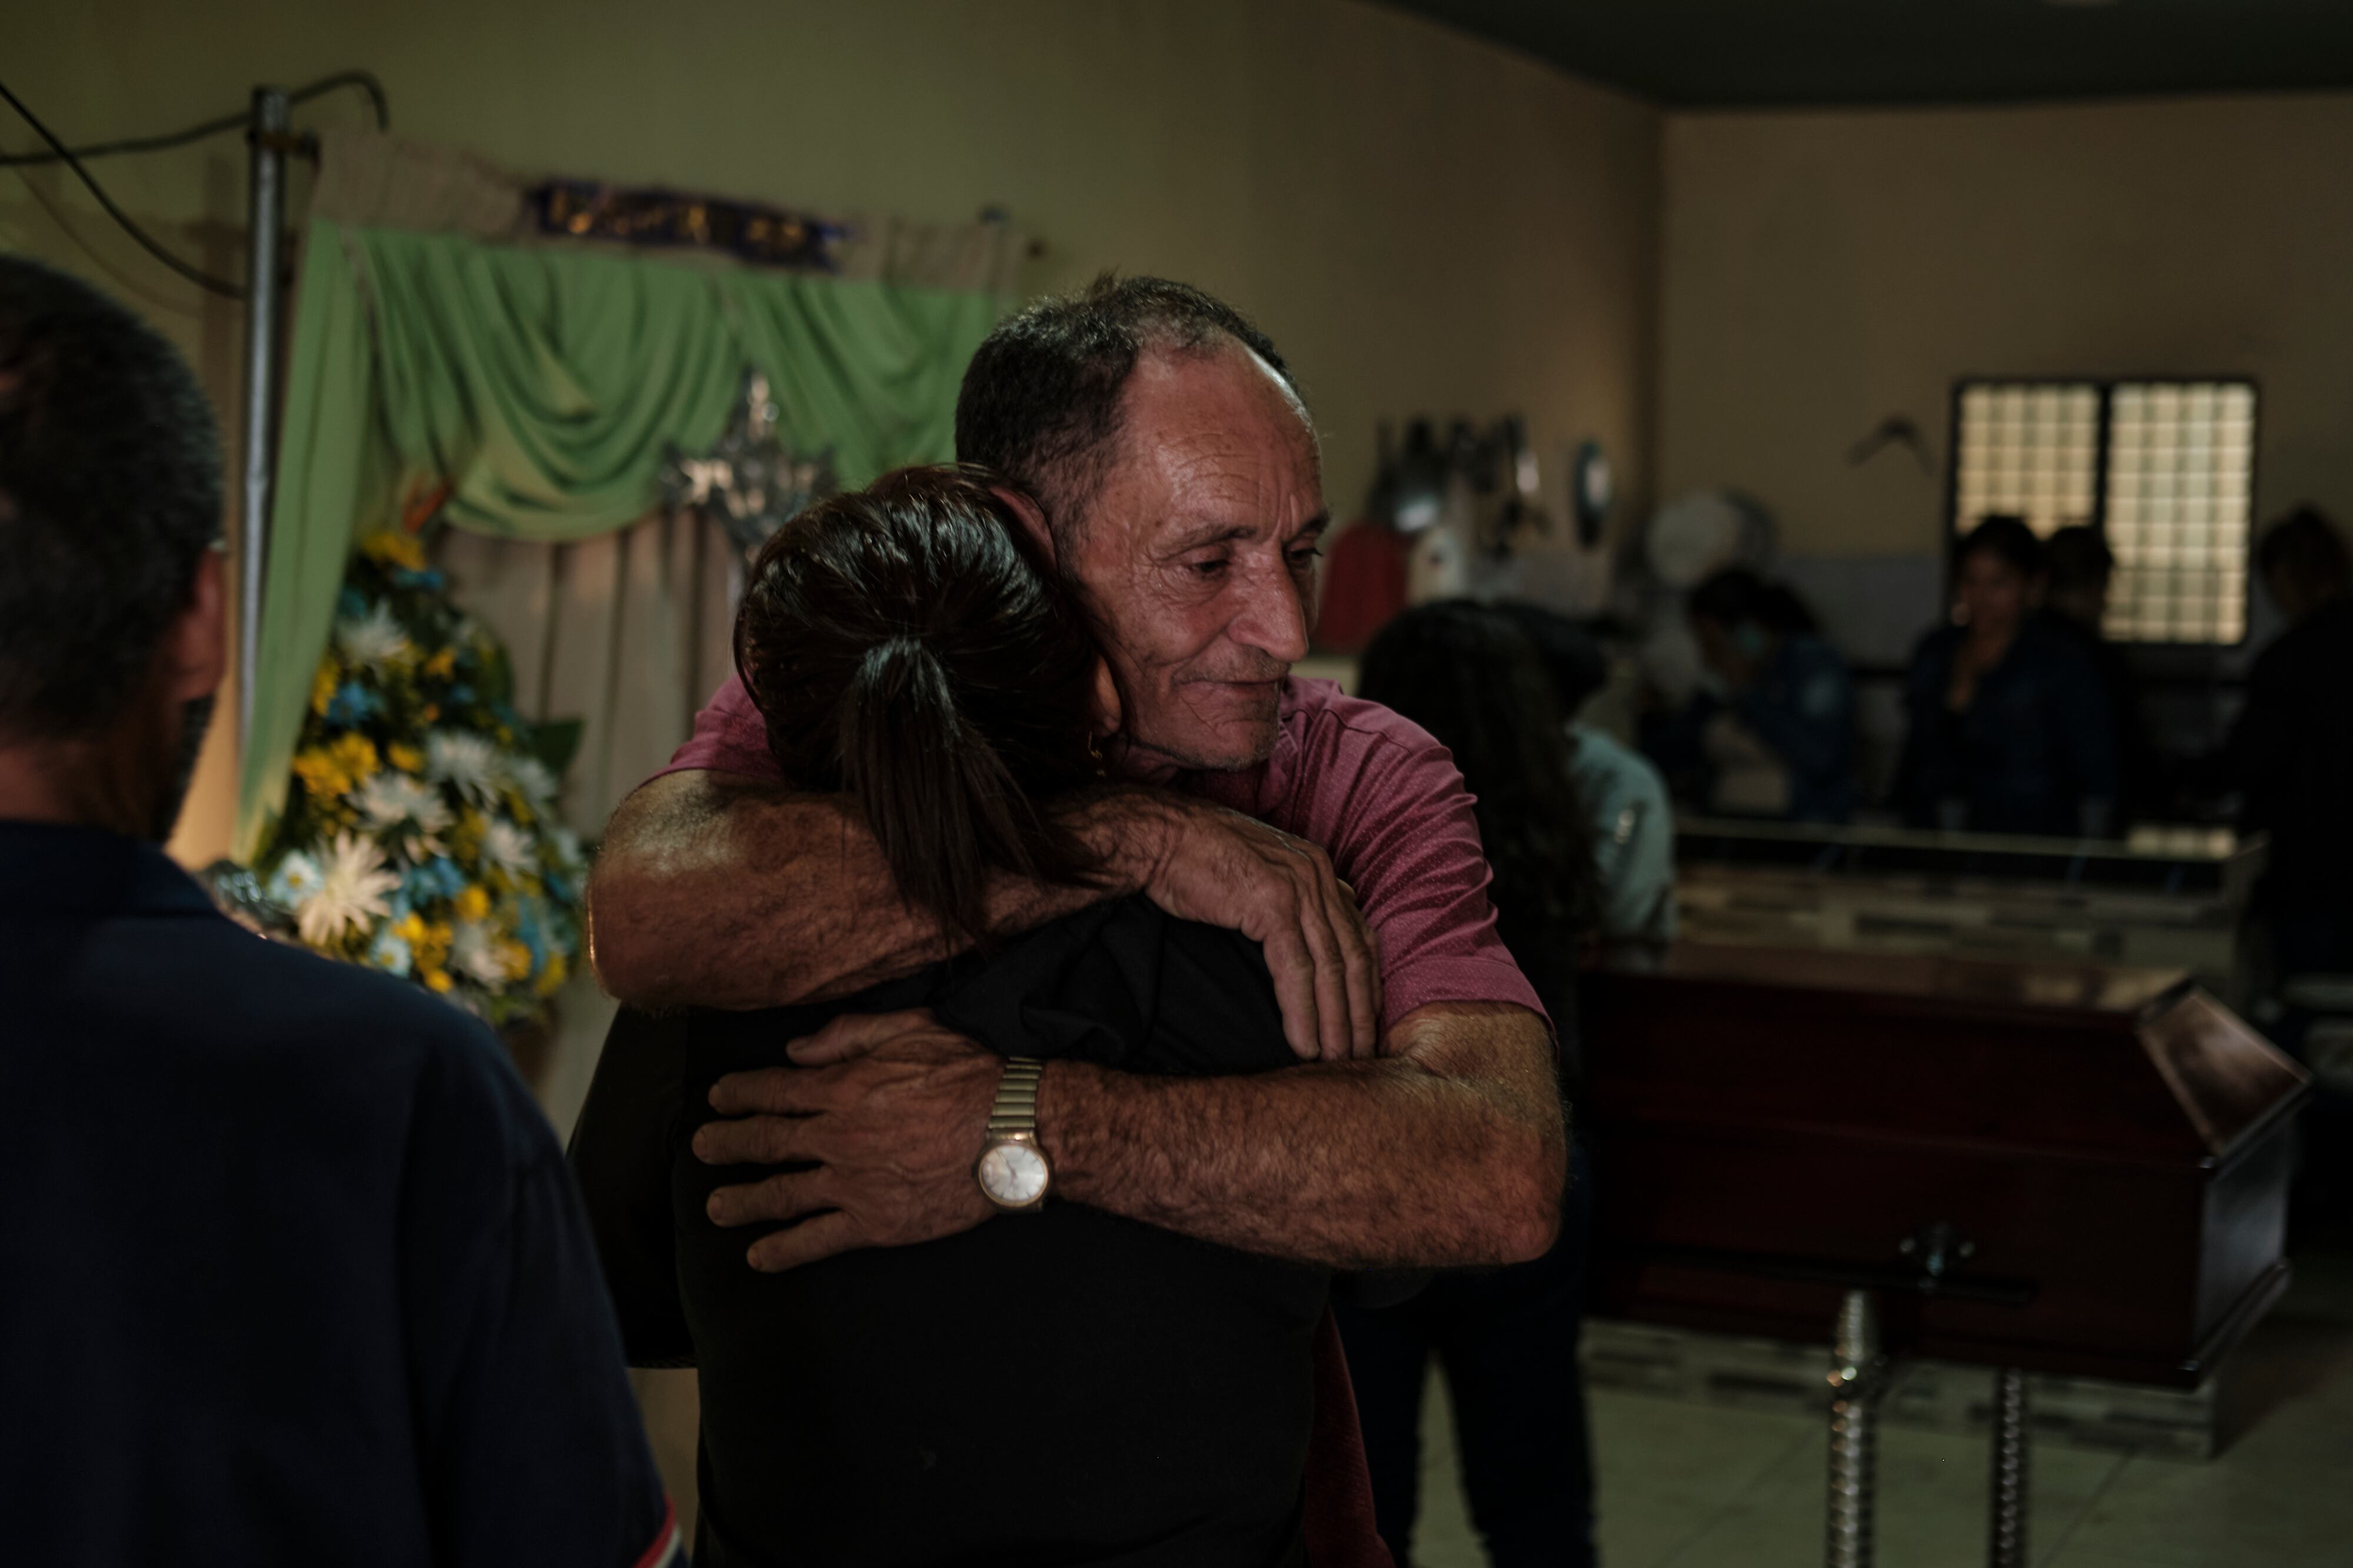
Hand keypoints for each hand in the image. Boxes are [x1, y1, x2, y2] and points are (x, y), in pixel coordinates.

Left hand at [693, 1009, 999, 1270]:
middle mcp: (836, 1136)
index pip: (773, 1091)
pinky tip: (758, 1257)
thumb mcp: (911, 1029)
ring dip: (741, 1200)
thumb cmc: (969, 1076)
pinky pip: (816, 1239)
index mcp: (842, 1088)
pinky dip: (783, 1250)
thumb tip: (797, 1050)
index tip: (718, 1097)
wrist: (1012, 1133)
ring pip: (780, 1194)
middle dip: (726, 1143)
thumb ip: (848, 1034)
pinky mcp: (874, 1223)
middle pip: (765, 1141)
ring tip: (715, 1207)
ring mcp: (852, 1184)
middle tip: (702, 1147)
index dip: (738, 1093)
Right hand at [1098, 792, 1380, 1060]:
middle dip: (1358, 1011)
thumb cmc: (1197, 861)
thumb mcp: (1258, 875)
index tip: (1366, 1021)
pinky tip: (1303, 1043)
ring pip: (1329, 967)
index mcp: (1318, 868)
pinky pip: (1295, 969)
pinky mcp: (1271, 903)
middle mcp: (1317, 875)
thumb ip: (1293, 900)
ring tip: (1335, 1060)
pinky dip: (1302, 1011)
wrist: (1157, 837)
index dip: (1367, 982)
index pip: (1359, 933)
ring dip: (1334, 1021)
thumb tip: (1317, 929)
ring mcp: (1297, 887)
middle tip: (1360, 1055)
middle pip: (1352, 955)